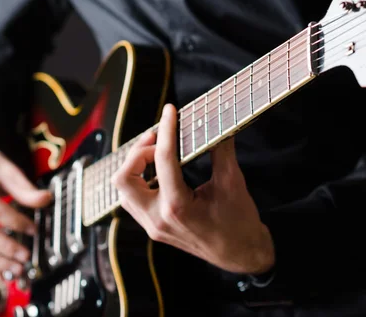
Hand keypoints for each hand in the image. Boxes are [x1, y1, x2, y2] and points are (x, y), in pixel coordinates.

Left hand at [113, 104, 274, 274]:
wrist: (241, 254)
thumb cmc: (239, 222)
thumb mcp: (232, 182)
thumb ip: (220, 150)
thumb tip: (214, 122)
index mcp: (178, 207)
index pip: (162, 159)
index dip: (165, 129)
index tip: (169, 111)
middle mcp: (158, 219)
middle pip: (124, 179)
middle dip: (137, 153)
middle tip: (157, 138)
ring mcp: (153, 226)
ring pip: (125, 191)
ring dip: (136, 167)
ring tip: (157, 153)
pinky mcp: (154, 228)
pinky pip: (134, 201)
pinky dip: (140, 181)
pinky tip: (158, 171)